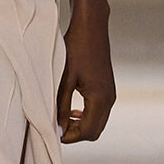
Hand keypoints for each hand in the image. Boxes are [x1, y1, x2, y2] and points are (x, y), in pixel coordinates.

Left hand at [56, 15, 115, 143]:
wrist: (91, 27)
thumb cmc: (76, 49)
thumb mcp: (64, 79)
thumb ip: (61, 106)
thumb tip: (58, 128)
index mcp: (100, 98)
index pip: (87, 131)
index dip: (69, 136)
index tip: (53, 132)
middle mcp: (109, 99)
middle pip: (94, 131)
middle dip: (75, 133)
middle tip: (56, 126)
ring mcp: (110, 94)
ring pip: (97, 123)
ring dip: (80, 125)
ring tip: (62, 117)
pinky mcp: (107, 89)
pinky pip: (99, 112)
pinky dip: (86, 116)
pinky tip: (72, 109)